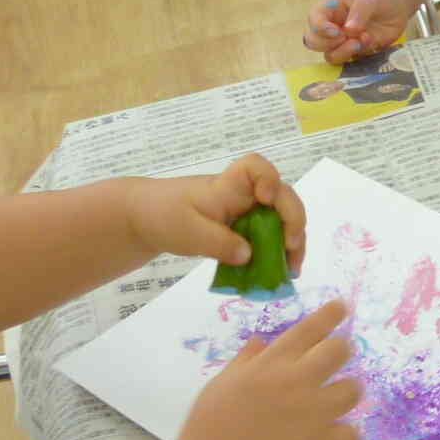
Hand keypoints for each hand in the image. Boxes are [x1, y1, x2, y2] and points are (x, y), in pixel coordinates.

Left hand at [127, 154, 310, 273]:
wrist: (145, 219)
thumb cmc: (163, 215)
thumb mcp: (187, 232)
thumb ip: (218, 243)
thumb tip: (249, 256)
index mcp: (228, 186)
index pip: (255, 166)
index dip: (268, 178)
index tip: (267, 200)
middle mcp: (245, 196)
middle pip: (282, 197)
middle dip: (293, 222)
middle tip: (291, 249)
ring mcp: (247, 212)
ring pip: (281, 220)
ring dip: (292, 243)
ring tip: (291, 271)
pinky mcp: (245, 229)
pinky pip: (269, 237)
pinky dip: (278, 253)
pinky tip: (279, 273)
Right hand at [173, 299, 361, 439]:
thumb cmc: (209, 422)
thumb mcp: (222, 382)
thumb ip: (246, 360)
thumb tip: (262, 341)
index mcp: (271, 363)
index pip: (309, 329)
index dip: (330, 314)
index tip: (341, 307)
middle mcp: (297, 381)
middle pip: (340, 351)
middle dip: (342, 350)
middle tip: (336, 358)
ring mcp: (312, 412)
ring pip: (353, 390)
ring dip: (348, 391)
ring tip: (338, 398)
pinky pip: (351, 434)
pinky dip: (347, 435)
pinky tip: (337, 434)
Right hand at [305, 0, 409, 61]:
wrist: (396, 5)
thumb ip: (359, 11)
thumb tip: (349, 31)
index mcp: (329, 10)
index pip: (313, 21)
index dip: (320, 29)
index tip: (337, 31)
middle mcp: (331, 28)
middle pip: (314, 42)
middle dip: (327, 44)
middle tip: (345, 37)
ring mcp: (343, 42)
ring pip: (331, 56)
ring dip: (343, 52)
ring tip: (359, 42)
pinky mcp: (357, 52)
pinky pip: (352, 60)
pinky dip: (360, 53)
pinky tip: (371, 40)